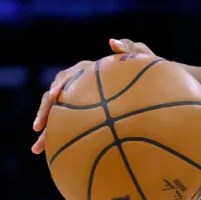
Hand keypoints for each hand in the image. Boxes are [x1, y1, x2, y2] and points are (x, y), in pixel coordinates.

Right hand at [31, 38, 200, 153]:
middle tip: (38, 129)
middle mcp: (82, 87)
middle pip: (56, 100)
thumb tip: (112, 41)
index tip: (54, 97)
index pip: (66, 78)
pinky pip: (73, 131)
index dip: (57, 87)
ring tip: (37, 150)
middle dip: (44, 114)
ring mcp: (85, 103)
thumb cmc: (154, 71)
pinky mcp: (90, 119)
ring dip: (47, 133)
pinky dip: (64, 142)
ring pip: (60, 118)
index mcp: (89, 72)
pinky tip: (58, 158)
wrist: (163, 89)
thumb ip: (130, 49)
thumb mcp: (145, 57)